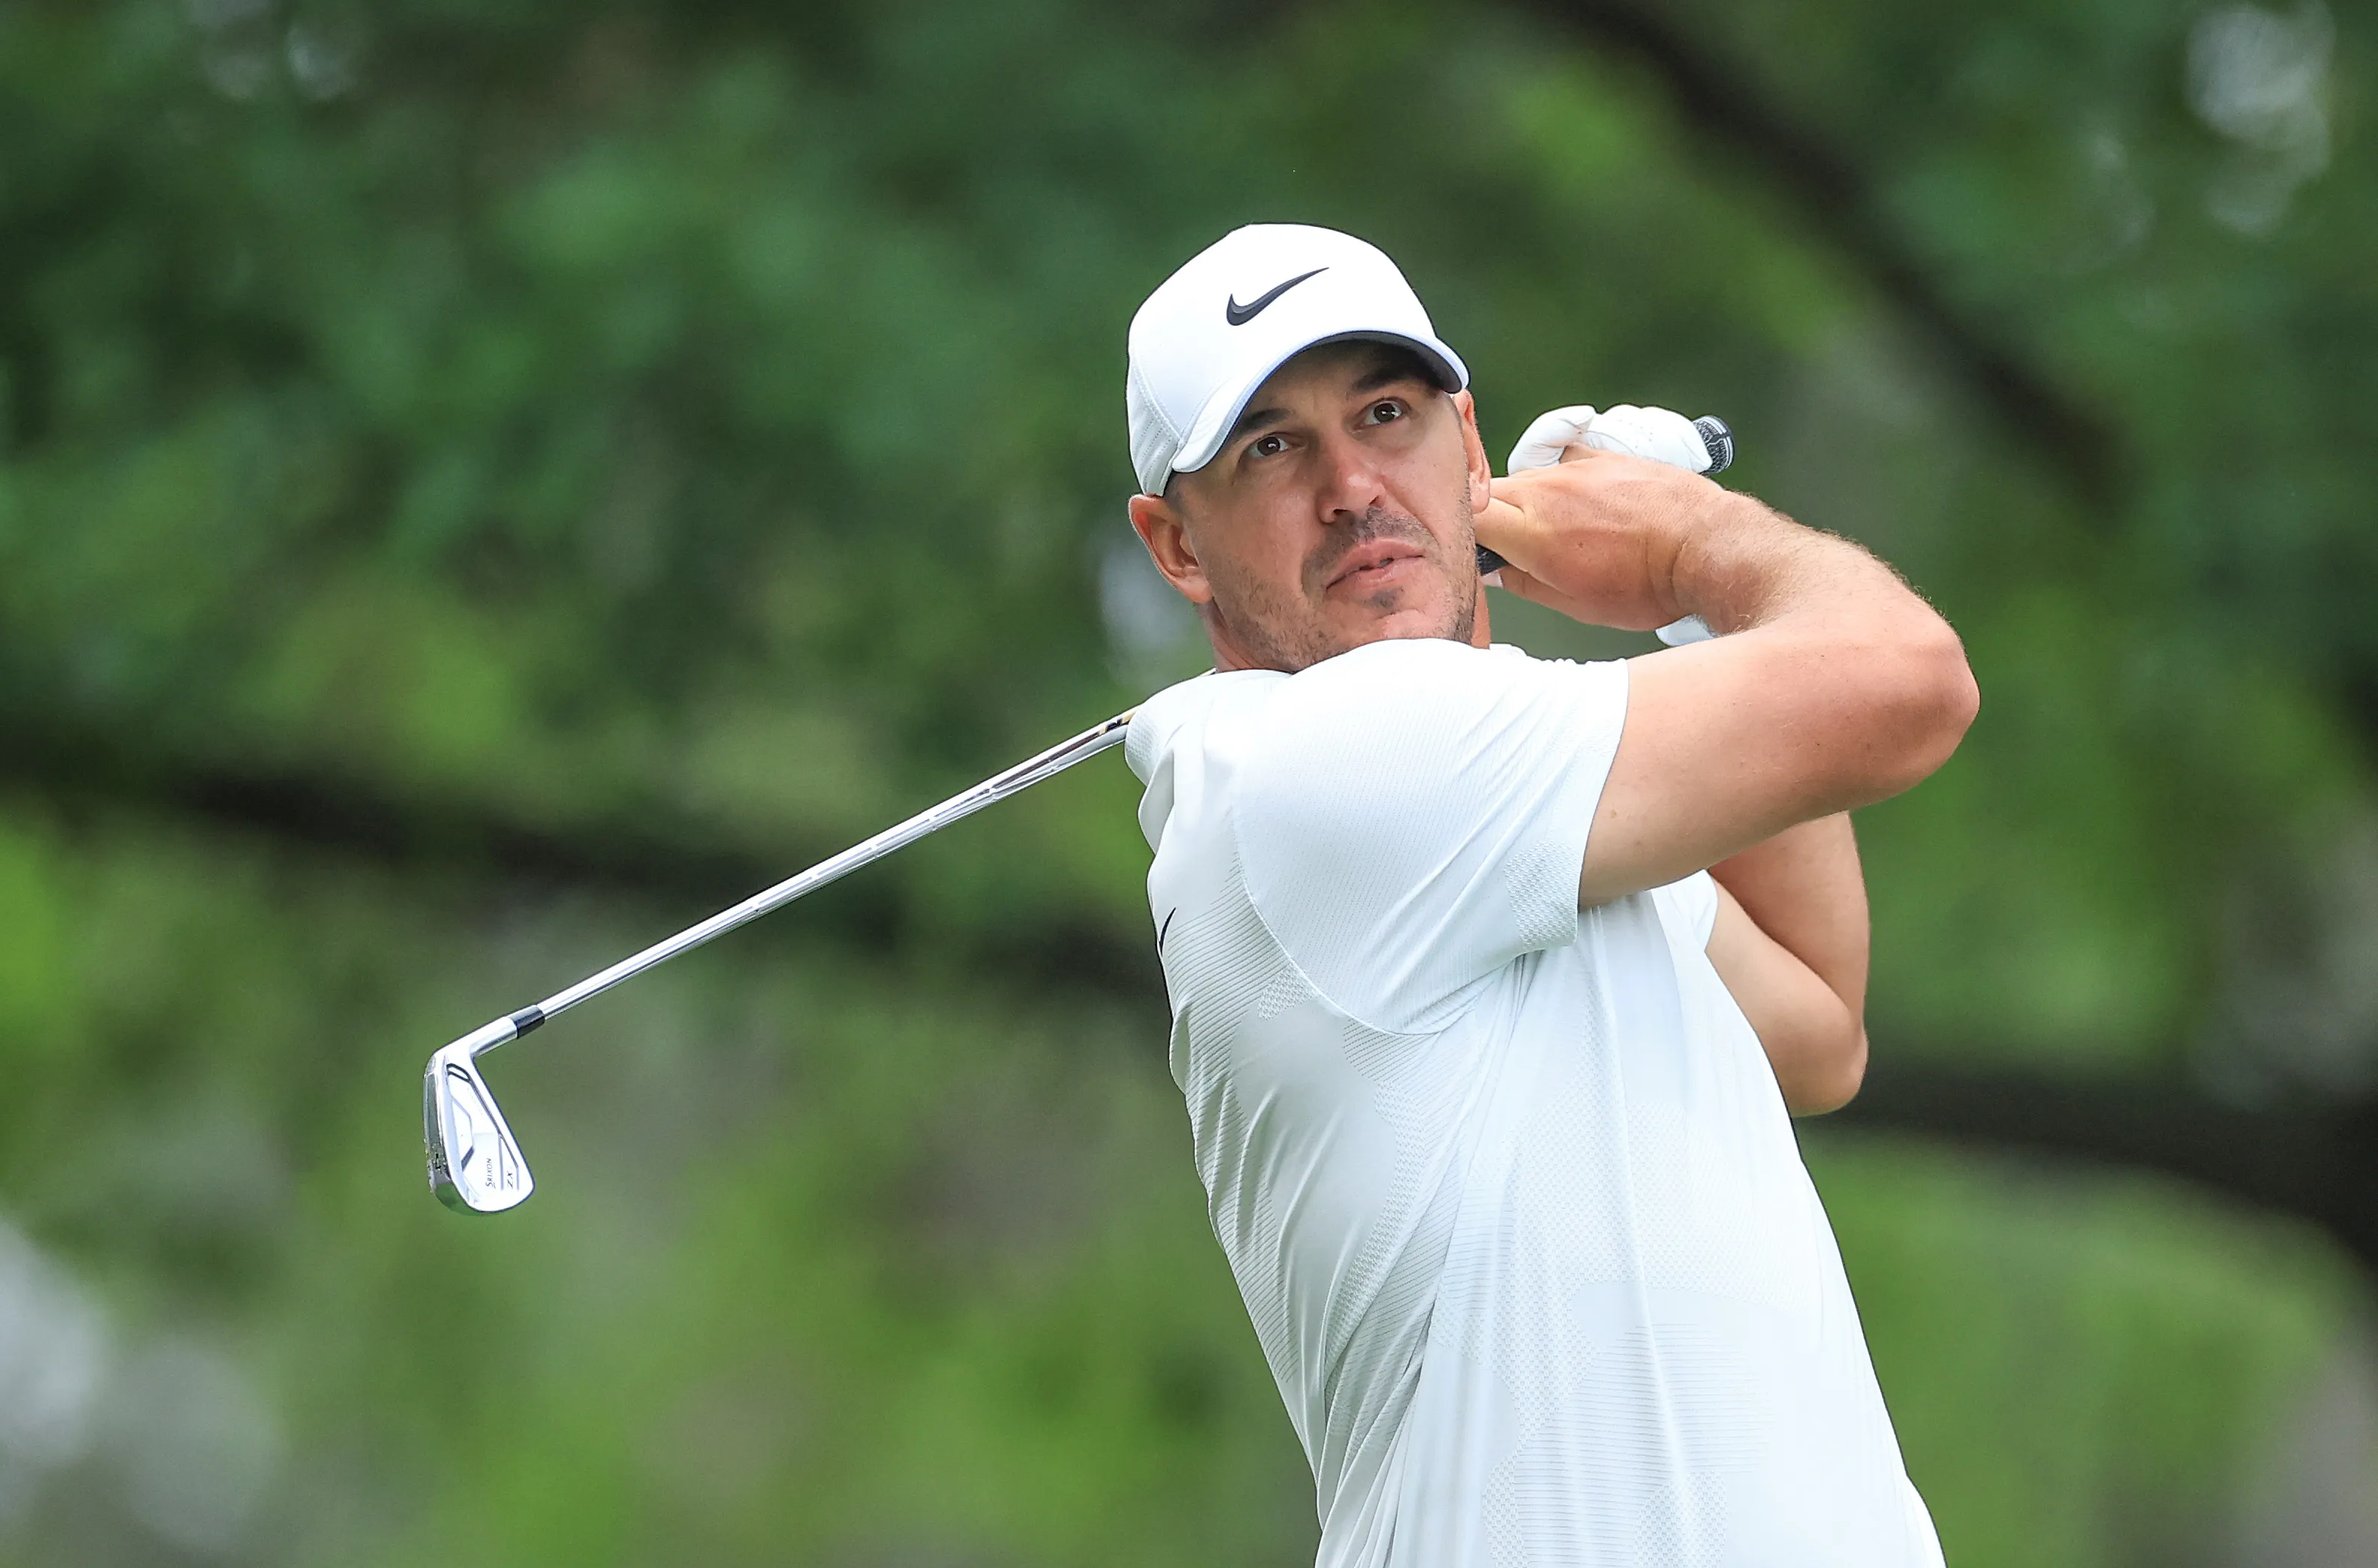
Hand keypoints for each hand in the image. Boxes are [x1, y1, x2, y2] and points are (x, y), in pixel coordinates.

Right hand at [1473, 445, 1738, 631]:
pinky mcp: (1600, 455)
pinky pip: (1563, 463)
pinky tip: (1585, 508)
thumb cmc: (1648, 585)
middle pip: (1489, 493)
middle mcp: (1546, 490)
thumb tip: (1495, 573)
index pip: (1466, 516)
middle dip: (1489, 518)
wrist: (1706, 546)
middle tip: (1510, 549)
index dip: (1459, 533)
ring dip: (1527, 503)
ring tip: (1559, 533)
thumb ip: (1523, 584)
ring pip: (1526, 479)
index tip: (1469, 552)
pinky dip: (1562, 484)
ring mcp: (1574, 466)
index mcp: (1532, 533)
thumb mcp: (1578, 605)